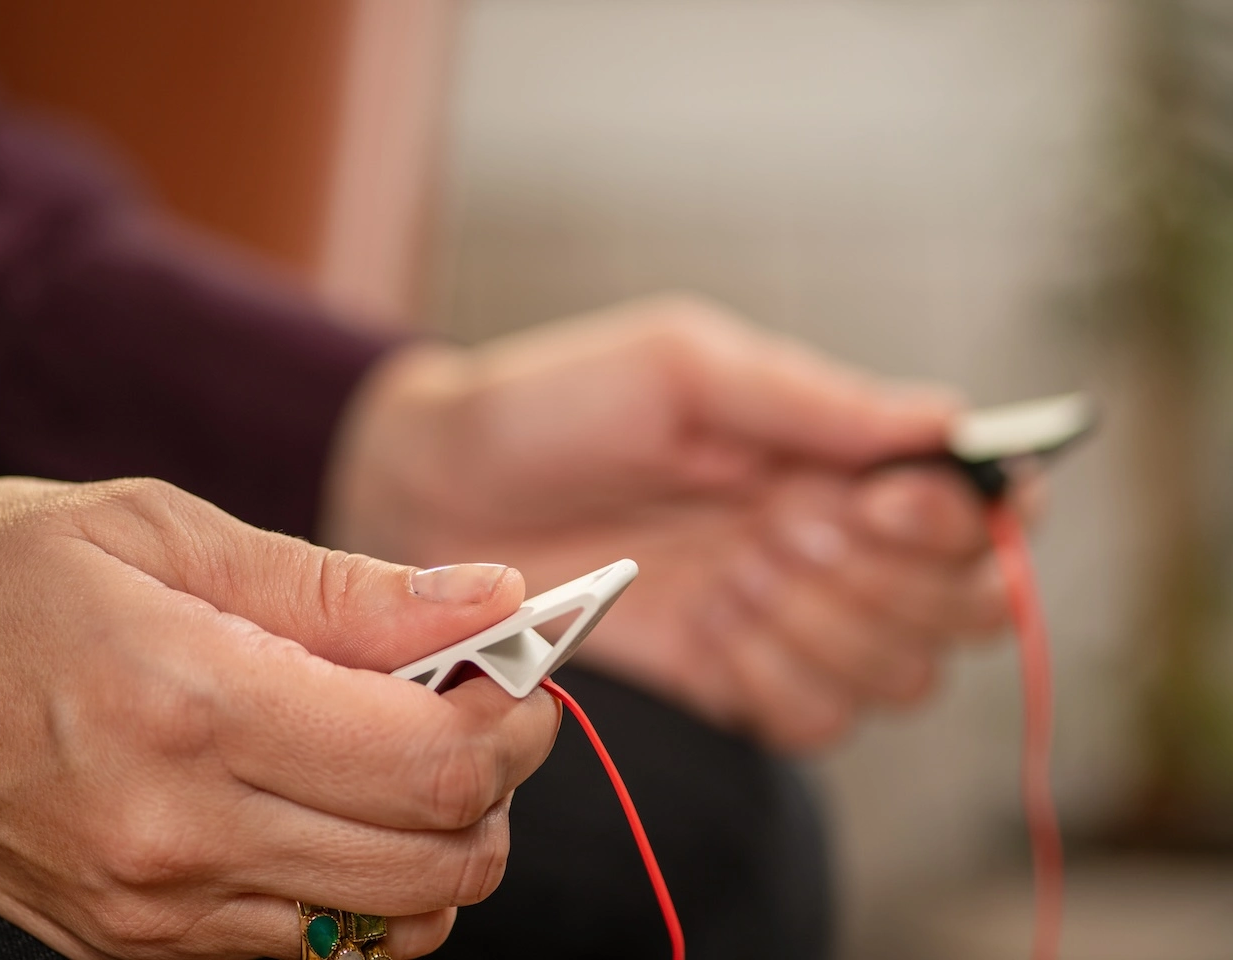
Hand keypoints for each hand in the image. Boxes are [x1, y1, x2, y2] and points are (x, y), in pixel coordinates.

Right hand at [0, 478, 557, 958]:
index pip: (431, 761)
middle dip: (501, 780)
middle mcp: (182, 833)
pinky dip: (372, 889)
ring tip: (417, 757)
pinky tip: (346, 809)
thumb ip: (344, 588)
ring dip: (449, 844)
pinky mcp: (142, 948)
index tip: (522, 666)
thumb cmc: (11, 581)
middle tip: (488, 705)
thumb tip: (489, 599)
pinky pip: (315, 951)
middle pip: (437, 860)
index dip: (515, 713)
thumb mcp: (174, 535)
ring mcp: (162, 911)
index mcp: (195, 705)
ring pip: (392, 925)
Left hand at [323, 294, 1027, 749]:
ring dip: (822, 631)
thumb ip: (811, 400)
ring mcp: (790, 620)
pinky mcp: (736, 685)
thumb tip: (950, 422)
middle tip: (778, 535)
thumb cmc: (556, 405)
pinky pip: (819, 724)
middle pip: (967, 608)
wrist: (441, 496)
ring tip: (728, 574)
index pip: (980, 506)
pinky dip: (777, 684)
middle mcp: (837, 540)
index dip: (955, 519)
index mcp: (836, 452)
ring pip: (904, 677)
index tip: (869, 501)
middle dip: (885, 582)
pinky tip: (711, 630)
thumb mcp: (679, 367)